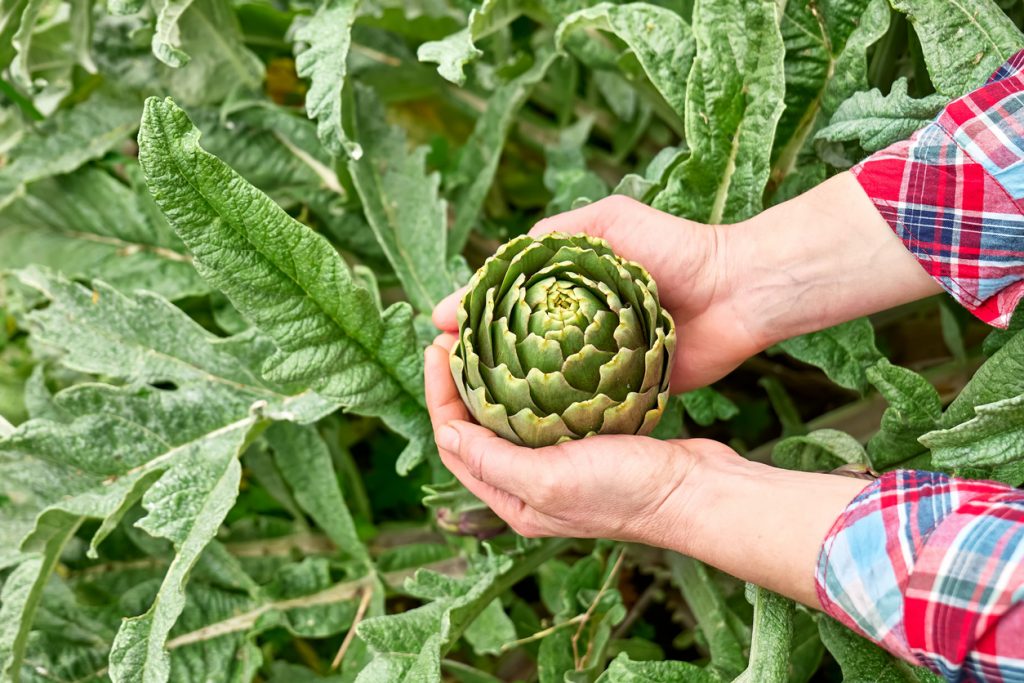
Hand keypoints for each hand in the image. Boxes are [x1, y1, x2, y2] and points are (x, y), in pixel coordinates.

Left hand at [425, 333, 867, 606]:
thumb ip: (493, 460)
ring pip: (508, 416)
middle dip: (459, 382)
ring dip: (491, 379)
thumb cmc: (625, 491)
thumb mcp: (549, 479)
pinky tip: (532, 354)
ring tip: (483, 337)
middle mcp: (529, 484)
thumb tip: (445, 431)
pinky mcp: (586, 443)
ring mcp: (558, 463)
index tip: (438, 347)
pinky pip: (543, 409)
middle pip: (475, 427)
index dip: (439, 394)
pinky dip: (529, 381)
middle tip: (453, 335)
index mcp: (513, 499)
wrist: (695, 490)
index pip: (455, 441)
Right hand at [433, 195, 762, 390]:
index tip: (438, 327)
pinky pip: (582, 406)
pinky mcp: (624, 391)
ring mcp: (598, 361)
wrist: (737, 291)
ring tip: (469, 404)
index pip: (505, 302)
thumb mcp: (608, 221)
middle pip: (514, 345)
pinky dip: (553, 415)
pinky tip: (520, 427)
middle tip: (442, 369)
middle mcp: (577, 326)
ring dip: (506, 393)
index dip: (469, 314)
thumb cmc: (674, 248)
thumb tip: (495, 262)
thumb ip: (556, 234)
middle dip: (476, 358)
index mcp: (568, 288)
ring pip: (541, 381)